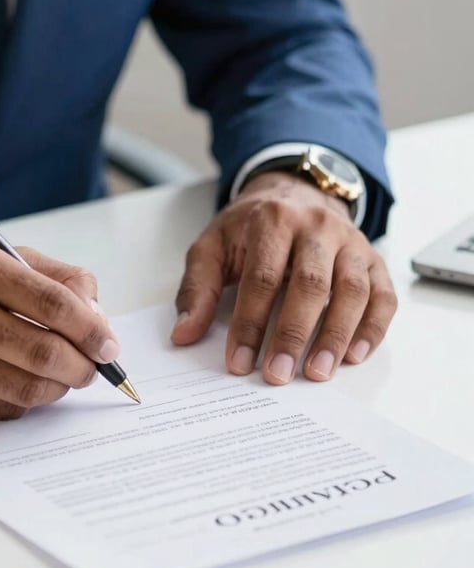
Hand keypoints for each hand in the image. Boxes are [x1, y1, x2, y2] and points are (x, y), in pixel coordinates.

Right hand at [0, 244, 119, 419]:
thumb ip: (53, 278)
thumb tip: (98, 319)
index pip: (52, 303)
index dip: (92, 329)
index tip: (109, 345)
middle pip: (44, 353)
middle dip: (83, 366)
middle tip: (93, 367)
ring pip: (27, 390)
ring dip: (59, 388)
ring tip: (63, 375)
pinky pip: (1, 410)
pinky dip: (25, 401)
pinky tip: (22, 383)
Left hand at [171, 172, 396, 383]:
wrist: (291, 191)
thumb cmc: (248, 227)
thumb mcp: (212, 246)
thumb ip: (197, 288)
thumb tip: (184, 333)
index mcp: (272, 221)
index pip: (262, 278)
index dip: (250, 323)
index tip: (239, 361)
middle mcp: (316, 227)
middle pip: (309, 284)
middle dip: (293, 334)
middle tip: (279, 375)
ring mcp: (350, 241)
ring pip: (352, 290)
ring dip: (337, 336)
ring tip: (318, 373)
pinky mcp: (371, 257)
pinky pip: (383, 294)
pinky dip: (373, 327)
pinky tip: (354, 356)